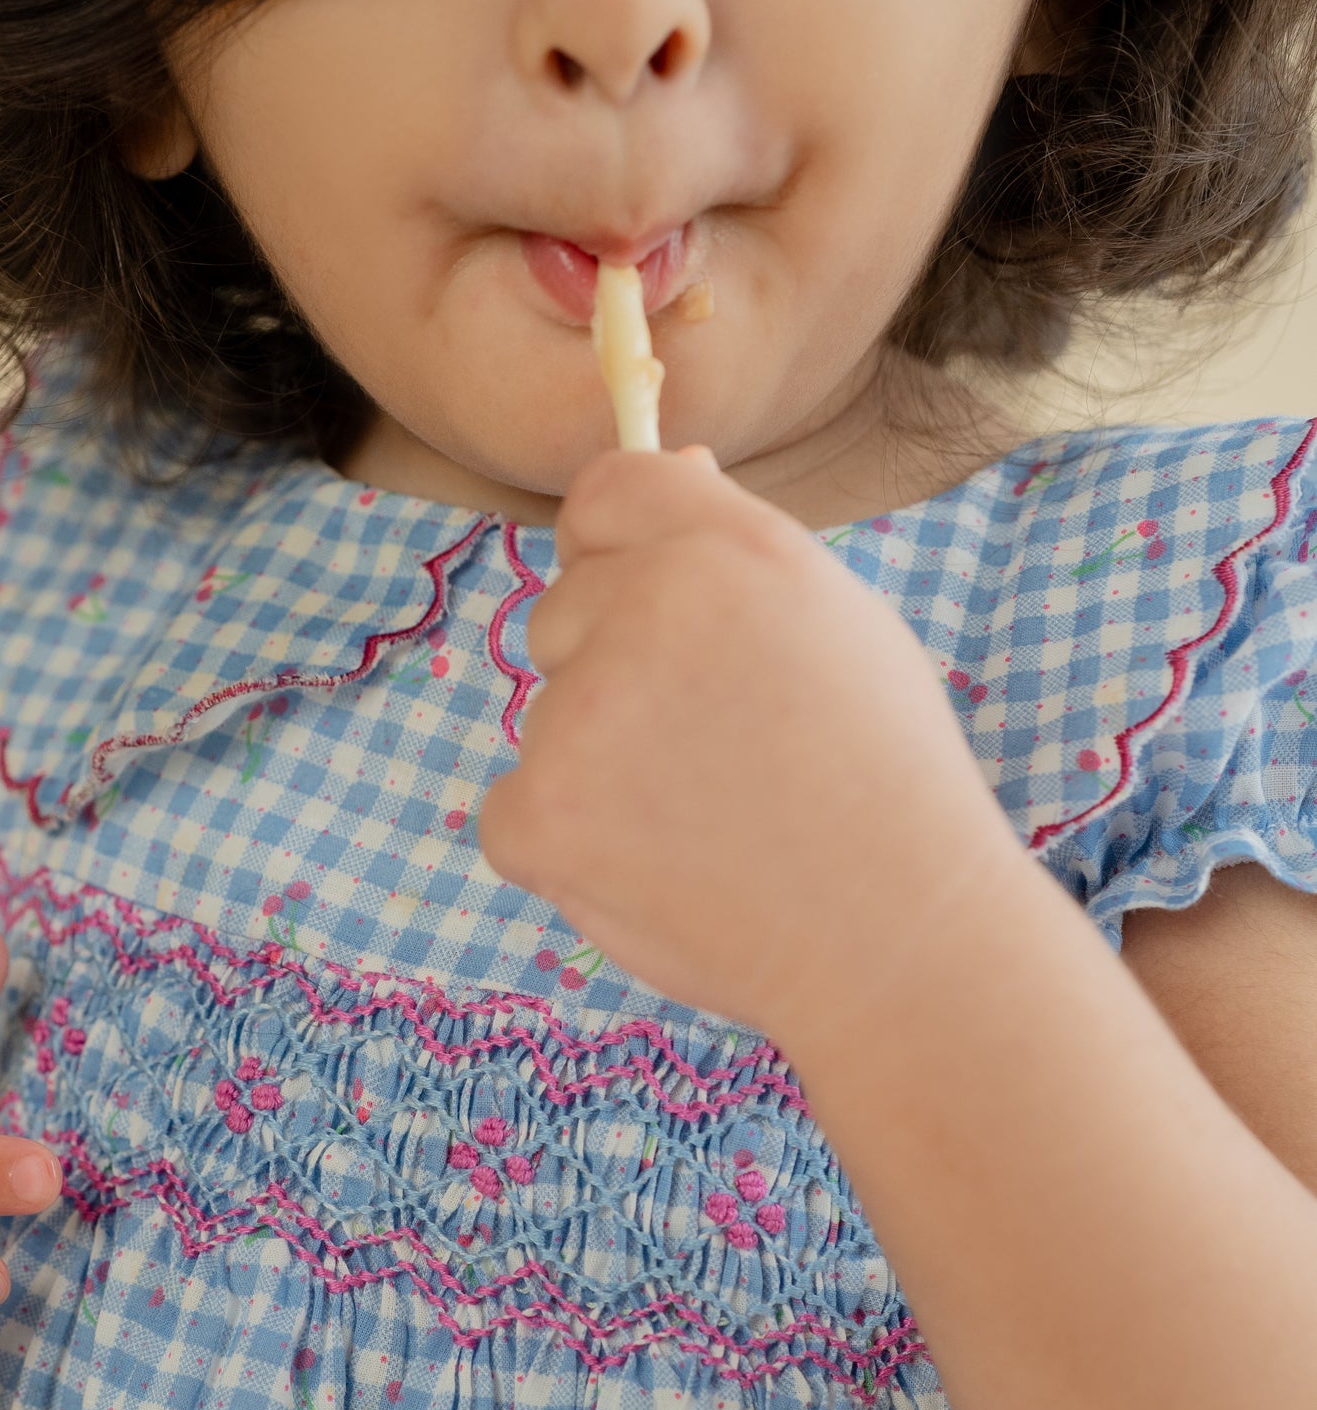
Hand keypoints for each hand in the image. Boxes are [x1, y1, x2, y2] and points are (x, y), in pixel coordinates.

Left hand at [478, 448, 1023, 1052]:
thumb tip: (672, 470)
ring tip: (709, 823)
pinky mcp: (536, 812)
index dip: (615, 549)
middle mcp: (649, 608)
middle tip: (715, 753)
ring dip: (597, 767)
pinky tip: (660, 871)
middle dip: (610, 673)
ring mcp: (581, 713)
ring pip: (545, 717)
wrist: (897, 939)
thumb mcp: (840, 625)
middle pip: (561, 611)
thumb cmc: (882, 785)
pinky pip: (513, 809)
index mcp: (733, 549)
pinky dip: (565, 846)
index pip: (606, 493)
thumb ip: (736, 549)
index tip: (641, 606)